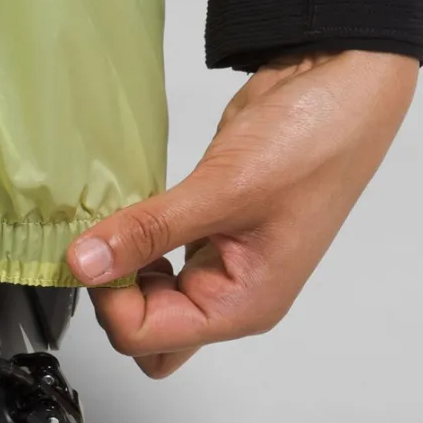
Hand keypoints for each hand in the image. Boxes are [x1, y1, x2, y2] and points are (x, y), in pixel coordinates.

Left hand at [65, 50, 418, 377]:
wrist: (338, 85)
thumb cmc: (312, 142)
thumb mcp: (224, 189)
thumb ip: (148, 231)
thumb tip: (84, 263)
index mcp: (242, 306)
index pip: (145, 337)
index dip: (110, 299)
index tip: (95, 248)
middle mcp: (229, 295)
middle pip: (144, 330)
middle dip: (111, 295)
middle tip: (100, 240)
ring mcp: (218, 263)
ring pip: (147, 295)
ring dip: (118, 266)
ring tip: (110, 221)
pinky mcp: (206, 229)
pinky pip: (154, 256)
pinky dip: (131, 241)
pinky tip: (126, 211)